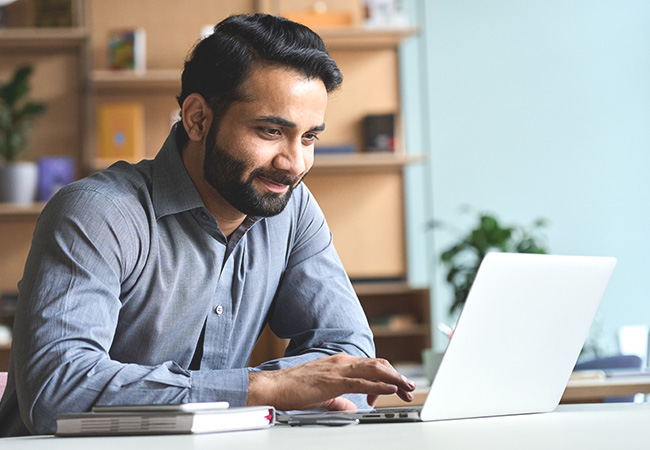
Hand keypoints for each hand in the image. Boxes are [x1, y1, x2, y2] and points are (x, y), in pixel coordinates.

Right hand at [247, 353, 415, 410]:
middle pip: (378, 365)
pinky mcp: (334, 381)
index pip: (371, 366)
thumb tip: (352, 407)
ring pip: (374, 370)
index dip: (387, 377)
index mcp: (340, 363)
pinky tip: (389, 389)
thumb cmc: (295, 389)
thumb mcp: (324, 395)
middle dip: (397, 376)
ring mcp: (338, 369)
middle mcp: (342, 361)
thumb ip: (340, 400)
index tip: (396, 390)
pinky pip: (361, 382)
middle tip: (410, 388)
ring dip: (394, 379)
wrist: (275, 387)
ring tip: (407, 387)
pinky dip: (379, 385)